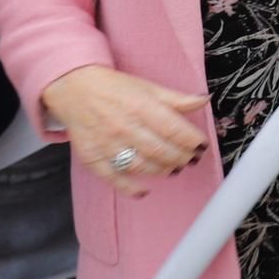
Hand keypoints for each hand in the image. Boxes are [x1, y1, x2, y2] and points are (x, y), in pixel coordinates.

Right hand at [40, 65, 207, 196]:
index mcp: (141, 106)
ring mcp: (107, 144)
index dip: (191, 140)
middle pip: (159, 150)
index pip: (172, 128)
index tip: (202, 145)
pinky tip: (144, 190)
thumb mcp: (148, 87)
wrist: (74, 88)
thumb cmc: (115, 88)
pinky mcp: (92, 157)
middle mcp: (124, 126)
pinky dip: (129, 188)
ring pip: (140, 165)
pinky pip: (113, 178)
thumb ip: (176, 99)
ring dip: (162, 170)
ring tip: (174, 168)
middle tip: (191, 159)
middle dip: (181, 157)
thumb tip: (204, 101)